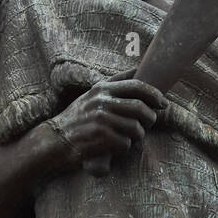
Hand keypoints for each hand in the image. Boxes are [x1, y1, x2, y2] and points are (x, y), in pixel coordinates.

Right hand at [48, 77, 166, 169]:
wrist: (54, 140)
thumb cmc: (76, 119)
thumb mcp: (91, 95)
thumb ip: (113, 84)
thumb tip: (138, 70)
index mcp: (102, 89)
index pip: (137, 85)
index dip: (155, 94)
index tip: (164, 103)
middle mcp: (102, 101)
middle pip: (140, 108)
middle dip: (151, 118)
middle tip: (149, 124)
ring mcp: (101, 119)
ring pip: (136, 128)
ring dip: (137, 136)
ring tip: (129, 138)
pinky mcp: (100, 137)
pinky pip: (125, 143)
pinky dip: (124, 148)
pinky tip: (115, 147)